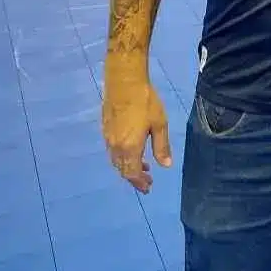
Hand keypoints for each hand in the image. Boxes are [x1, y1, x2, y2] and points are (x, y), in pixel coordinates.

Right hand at [102, 76, 171, 192]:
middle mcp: (116, 147)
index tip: (148, 188)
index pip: (132, 173)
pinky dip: (122, 157)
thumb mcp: (159, 124)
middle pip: (122, 169)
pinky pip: (112, 151)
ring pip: (116, 161)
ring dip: (128, 167)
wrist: (124, 82)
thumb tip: (165, 166)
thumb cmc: (146, 102)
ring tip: (143, 166)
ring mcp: (108, 138)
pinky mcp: (105, 129)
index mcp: (130, 147)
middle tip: (148, 179)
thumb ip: (161, 147)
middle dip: (134, 177)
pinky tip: (132, 150)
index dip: (139, 183)